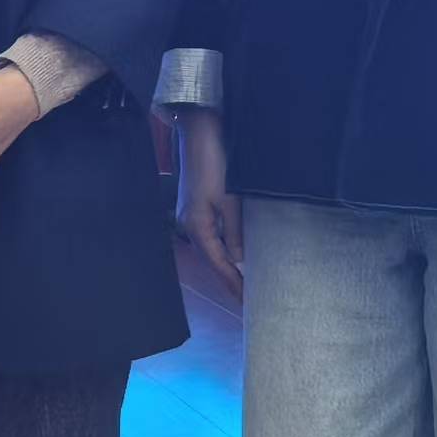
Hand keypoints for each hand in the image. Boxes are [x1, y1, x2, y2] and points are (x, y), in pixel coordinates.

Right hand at [175, 109, 242, 301]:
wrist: (198, 133)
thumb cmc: (215, 164)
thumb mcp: (230, 200)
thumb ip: (236, 231)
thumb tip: (240, 259)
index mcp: (197, 227)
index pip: (218, 265)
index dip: (233, 284)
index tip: (246, 303)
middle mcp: (190, 225)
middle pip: (211, 260)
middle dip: (228, 279)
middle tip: (246, 298)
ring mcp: (190, 216)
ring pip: (210, 249)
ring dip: (225, 265)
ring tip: (242, 281)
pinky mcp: (195, 207)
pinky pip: (209, 236)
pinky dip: (221, 249)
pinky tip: (232, 252)